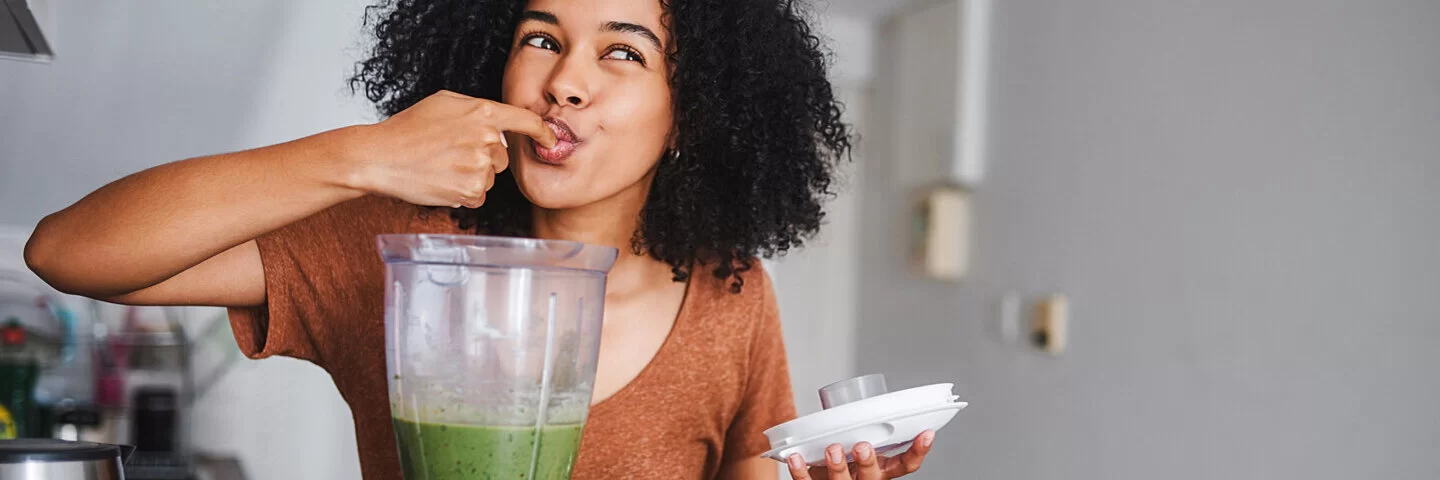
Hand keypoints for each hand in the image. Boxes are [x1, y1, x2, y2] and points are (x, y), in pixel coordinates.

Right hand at [340, 90, 557, 207]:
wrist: (380, 157)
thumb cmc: (408, 128)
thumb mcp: (444, 102)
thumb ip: (477, 110)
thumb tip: (500, 126)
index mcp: (482, 112)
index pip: (525, 121)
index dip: (542, 132)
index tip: (550, 140)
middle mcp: (486, 139)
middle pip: (503, 157)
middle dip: (484, 158)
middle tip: (451, 154)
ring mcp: (479, 166)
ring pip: (490, 177)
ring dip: (472, 176)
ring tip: (441, 166)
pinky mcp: (471, 191)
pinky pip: (479, 195)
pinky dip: (463, 193)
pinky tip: (441, 181)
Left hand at [785, 430, 934, 479]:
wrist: (820, 475)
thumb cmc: (844, 455)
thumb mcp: (863, 441)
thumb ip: (866, 424)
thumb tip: (865, 390)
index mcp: (881, 469)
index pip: (906, 464)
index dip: (918, 451)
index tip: (926, 432)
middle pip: (872, 477)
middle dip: (868, 462)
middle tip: (862, 446)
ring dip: (838, 467)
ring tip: (833, 449)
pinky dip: (801, 471)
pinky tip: (796, 458)